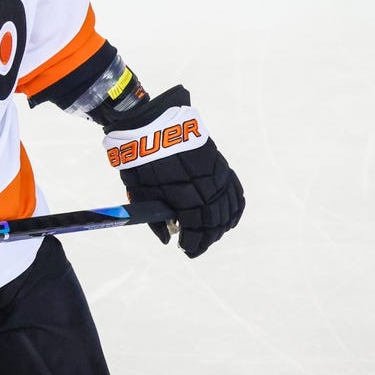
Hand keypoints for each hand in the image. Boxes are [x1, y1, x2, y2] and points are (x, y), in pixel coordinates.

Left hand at [104, 86, 244, 257]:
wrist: (149, 123)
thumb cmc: (140, 160)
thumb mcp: (141, 193)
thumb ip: (155, 219)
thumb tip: (166, 239)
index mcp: (187, 198)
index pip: (197, 230)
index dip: (193, 244)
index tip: (185, 250)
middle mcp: (207, 188)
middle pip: (216, 221)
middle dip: (207, 237)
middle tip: (196, 245)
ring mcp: (217, 174)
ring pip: (228, 207)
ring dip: (221, 224)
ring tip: (210, 233)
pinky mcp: (219, 163)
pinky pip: (234, 188)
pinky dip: (234, 205)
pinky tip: (229, 215)